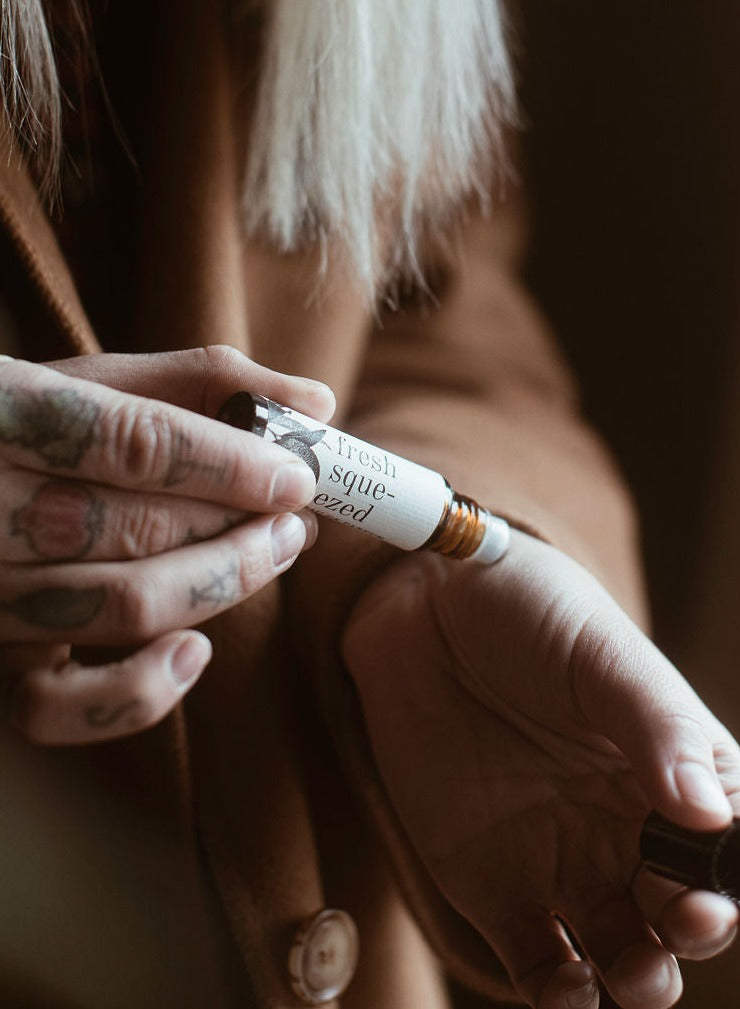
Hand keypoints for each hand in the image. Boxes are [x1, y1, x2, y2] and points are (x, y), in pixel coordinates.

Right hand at [0, 347, 334, 743]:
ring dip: (221, 582)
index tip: (296, 479)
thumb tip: (317, 405)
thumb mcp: (105, 381)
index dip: (227, 464)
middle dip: (236, 525)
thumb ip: (209, 381)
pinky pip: (55, 707)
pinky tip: (194, 652)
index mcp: (2, 409)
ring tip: (277, 551)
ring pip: (119, 604)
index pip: (129, 441)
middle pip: (132, 526)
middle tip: (298, 516)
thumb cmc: (44, 427)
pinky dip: (137, 691)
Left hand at [341, 530, 739, 1008]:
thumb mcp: (602, 654)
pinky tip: (568, 989)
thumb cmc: (529, 613)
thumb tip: (713, 818)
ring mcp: (566, 864)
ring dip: (644, 979)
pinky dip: (562, 995)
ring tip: (639, 970)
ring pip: (628, 955)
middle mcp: (630, 827)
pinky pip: (541, 966)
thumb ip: (658, 729)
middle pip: (691, 910)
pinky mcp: (497, 890)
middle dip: (702, 929)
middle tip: (688, 916)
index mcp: (676, 768)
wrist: (424, 610)